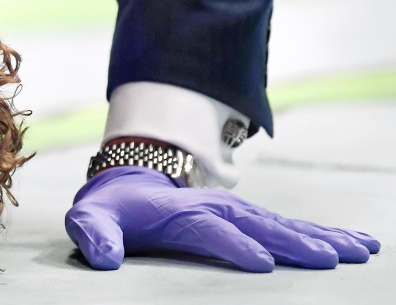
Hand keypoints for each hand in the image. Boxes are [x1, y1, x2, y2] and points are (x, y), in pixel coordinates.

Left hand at [65, 166, 379, 270]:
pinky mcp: (243, 219)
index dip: (232, 244)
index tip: (261, 264)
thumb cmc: (108, 211)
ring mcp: (230, 211)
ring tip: (359, 249)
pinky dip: (319, 235)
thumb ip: (92, 235)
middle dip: (291, 241)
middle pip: (256, 223)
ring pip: (280, 224)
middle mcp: (210, 207)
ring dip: (319, 237)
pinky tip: (351, 245)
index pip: (207, 228)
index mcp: (175, 212)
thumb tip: (103, 257)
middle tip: (329, 259)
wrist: (124, 184)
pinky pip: (286, 227)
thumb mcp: (89, 220)